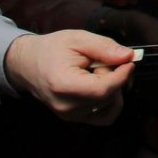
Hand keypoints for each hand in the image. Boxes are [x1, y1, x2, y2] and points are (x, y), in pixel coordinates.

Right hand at [4, 30, 135, 124]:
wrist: (28, 64)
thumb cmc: (51, 49)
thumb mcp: (78, 39)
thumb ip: (104, 47)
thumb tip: (128, 56)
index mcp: (63, 85)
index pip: (102, 90)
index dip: (121, 76)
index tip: (128, 62)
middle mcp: (66, 106)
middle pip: (108, 97)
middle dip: (114, 78)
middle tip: (100, 63)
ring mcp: (70, 116)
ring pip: (110, 106)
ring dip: (112, 89)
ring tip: (96, 74)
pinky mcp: (75, 118)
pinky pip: (105, 116)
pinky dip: (110, 101)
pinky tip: (100, 85)